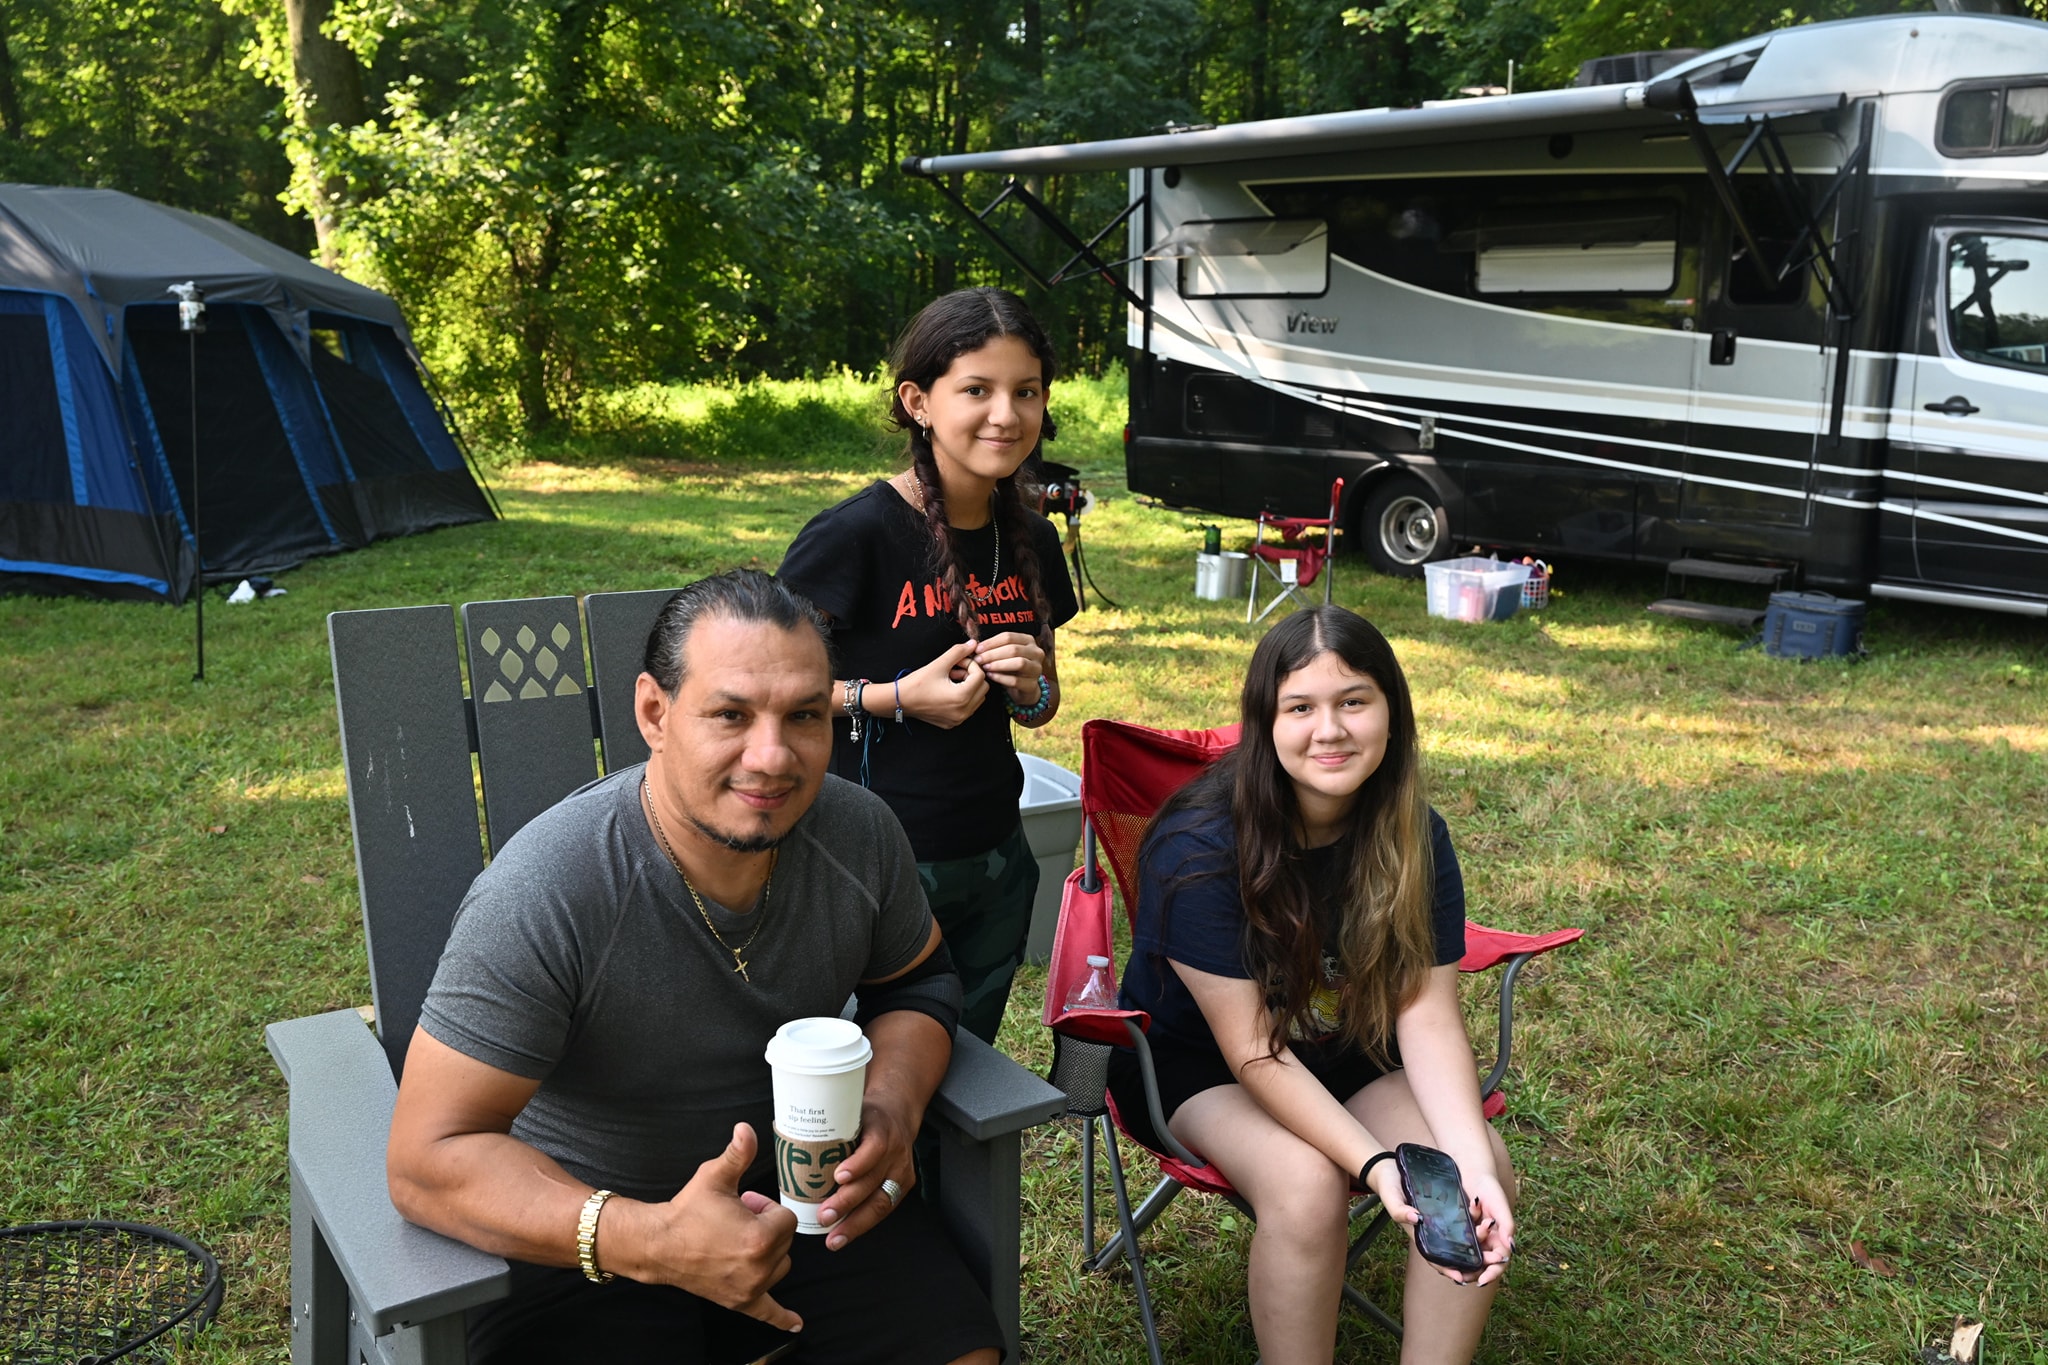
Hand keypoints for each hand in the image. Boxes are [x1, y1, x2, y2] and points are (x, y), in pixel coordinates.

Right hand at [645, 1124, 801, 1330]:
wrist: (658, 1243)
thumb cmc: (688, 1210)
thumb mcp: (715, 1177)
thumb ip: (738, 1153)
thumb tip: (747, 1129)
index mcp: (761, 1237)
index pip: (787, 1217)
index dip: (766, 1207)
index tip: (745, 1204)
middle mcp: (760, 1266)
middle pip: (785, 1241)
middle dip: (766, 1227)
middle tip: (738, 1219)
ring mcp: (750, 1287)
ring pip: (780, 1266)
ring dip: (767, 1253)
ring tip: (738, 1240)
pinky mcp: (740, 1301)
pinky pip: (767, 1313)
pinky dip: (781, 1318)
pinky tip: (796, 1325)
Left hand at [814, 1097, 917, 1250]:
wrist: (898, 1113)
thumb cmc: (865, 1115)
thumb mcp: (850, 1110)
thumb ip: (829, 1125)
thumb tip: (788, 1139)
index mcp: (882, 1127)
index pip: (874, 1147)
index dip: (858, 1164)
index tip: (838, 1176)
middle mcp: (896, 1150)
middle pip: (873, 1180)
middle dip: (847, 1202)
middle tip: (824, 1216)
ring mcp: (901, 1170)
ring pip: (881, 1202)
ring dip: (855, 1223)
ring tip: (833, 1238)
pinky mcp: (903, 1186)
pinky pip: (883, 1209)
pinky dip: (861, 1224)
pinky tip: (844, 1235)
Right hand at [895, 641, 986, 727]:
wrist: (900, 700)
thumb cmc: (917, 684)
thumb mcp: (939, 664)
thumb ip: (958, 652)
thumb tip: (973, 644)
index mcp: (961, 697)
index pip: (980, 675)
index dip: (971, 664)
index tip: (958, 661)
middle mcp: (963, 711)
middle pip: (983, 688)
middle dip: (972, 676)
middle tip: (956, 670)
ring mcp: (959, 719)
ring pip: (978, 698)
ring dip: (969, 687)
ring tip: (951, 680)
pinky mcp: (953, 722)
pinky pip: (968, 708)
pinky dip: (964, 698)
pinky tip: (948, 691)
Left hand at [971, 631, 1044, 700]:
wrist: (1023, 688)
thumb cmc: (1011, 668)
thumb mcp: (1004, 654)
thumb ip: (993, 647)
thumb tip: (974, 644)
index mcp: (1028, 640)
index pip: (1008, 636)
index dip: (991, 642)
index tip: (977, 649)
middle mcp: (1036, 652)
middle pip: (1014, 649)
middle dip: (993, 654)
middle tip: (979, 659)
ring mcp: (1036, 669)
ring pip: (1019, 663)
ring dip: (999, 664)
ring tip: (985, 667)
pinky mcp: (1032, 684)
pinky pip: (1016, 680)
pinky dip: (1002, 678)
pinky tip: (991, 676)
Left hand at [1464, 1171, 1514, 1287]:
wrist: (1473, 1172)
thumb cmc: (1490, 1188)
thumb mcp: (1500, 1206)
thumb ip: (1507, 1225)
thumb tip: (1511, 1247)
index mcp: (1501, 1237)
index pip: (1499, 1261)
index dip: (1492, 1272)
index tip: (1482, 1280)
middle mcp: (1488, 1239)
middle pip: (1483, 1263)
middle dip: (1474, 1272)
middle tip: (1461, 1278)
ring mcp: (1474, 1235)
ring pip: (1471, 1256)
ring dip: (1464, 1264)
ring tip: (1453, 1273)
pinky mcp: (1461, 1230)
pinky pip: (1458, 1246)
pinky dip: (1454, 1252)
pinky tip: (1444, 1259)